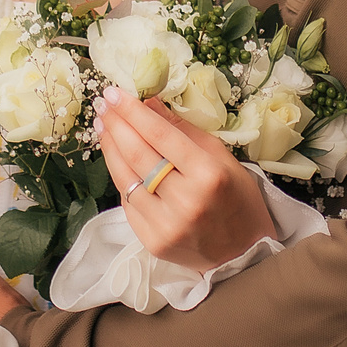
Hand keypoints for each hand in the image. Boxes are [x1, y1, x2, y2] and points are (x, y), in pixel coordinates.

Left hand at [94, 90, 279, 270]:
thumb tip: (149, 103)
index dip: (133, 111)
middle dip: (116, 124)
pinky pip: (128, 202)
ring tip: (103, 126)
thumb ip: (183, 130)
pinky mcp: (152, 241)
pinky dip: (121, 177)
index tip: (113, 92)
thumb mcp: (221, 157)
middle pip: (138, 154)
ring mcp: (166, 225)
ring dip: (110, 148)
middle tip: (102, 104)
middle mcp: (185, 200)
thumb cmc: (237, 198)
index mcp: (208, 174)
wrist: (244, 253)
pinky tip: (117, 158)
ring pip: (126, 178)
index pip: (160, 135)